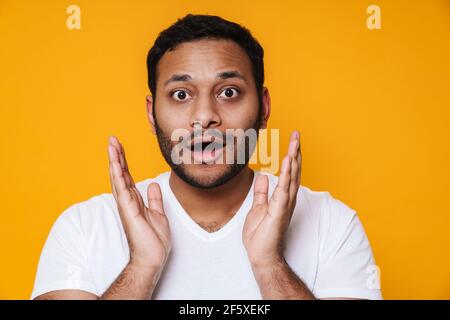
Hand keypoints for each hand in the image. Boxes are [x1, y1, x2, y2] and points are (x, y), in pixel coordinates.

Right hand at [108, 136, 170, 270]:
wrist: (152, 258)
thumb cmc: (153, 240)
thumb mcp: (158, 214)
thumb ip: (154, 199)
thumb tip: (152, 184)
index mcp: (134, 200)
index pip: (127, 176)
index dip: (124, 160)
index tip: (120, 146)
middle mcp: (128, 201)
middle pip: (120, 174)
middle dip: (116, 156)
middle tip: (112, 139)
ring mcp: (126, 205)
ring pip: (119, 178)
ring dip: (115, 161)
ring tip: (111, 144)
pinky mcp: (128, 211)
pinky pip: (122, 190)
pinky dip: (118, 176)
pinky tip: (115, 164)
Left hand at [243, 131, 300, 267]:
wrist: (261, 255)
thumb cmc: (260, 235)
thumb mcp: (258, 207)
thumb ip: (262, 192)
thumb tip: (262, 176)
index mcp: (282, 197)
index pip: (289, 173)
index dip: (291, 156)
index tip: (292, 141)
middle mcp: (287, 199)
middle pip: (293, 171)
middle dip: (296, 151)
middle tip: (297, 134)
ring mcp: (285, 204)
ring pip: (291, 176)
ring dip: (294, 158)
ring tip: (295, 141)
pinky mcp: (280, 210)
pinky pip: (283, 189)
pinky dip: (286, 174)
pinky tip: (288, 161)